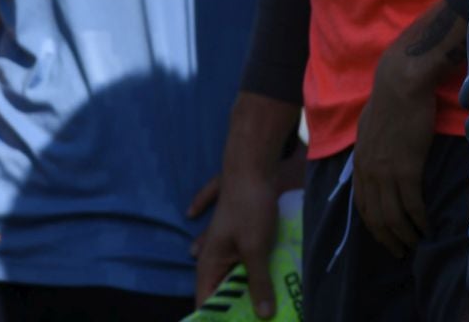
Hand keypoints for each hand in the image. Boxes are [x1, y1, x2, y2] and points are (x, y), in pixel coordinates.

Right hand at [190, 169, 277, 317]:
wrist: (252, 163)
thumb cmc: (250, 208)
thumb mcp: (256, 250)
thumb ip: (258, 282)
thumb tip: (262, 314)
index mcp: (210, 262)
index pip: (205, 300)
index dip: (219, 316)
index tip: (240, 321)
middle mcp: (211, 251)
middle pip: (222, 286)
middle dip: (238, 301)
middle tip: (260, 313)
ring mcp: (221, 235)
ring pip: (229, 267)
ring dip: (245, 280)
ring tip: (263, 297)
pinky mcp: (234, 221)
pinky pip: (230, 243)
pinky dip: (235, 252)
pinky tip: (224, 250)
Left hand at [352, 51, 433, 258]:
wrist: (401, 83)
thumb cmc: (389, 99)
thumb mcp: (369, 126)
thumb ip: (370, 146)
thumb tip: (374, 159)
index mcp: (359, 162)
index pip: (362, 205)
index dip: (373, 226)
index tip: (385, 237)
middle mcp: (369, 171)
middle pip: (376, 216)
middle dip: (389, 238)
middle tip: (401, 251)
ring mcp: (386, 171)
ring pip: (394, 215)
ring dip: (406, 234)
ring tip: (417, 243)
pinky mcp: (407, 168)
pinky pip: (413, 204)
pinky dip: (420, 220)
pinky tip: (428, 226)